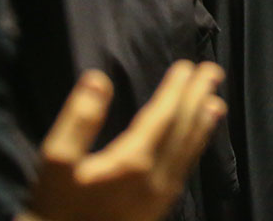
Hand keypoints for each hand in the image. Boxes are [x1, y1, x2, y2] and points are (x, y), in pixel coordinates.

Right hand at [24, 62, 225, 220]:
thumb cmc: (57, 208)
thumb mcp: (57, 163)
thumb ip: (78, 120)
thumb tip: (98, 79)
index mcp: (133, 161)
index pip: (163, 116)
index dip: (176, 90)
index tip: (187, 66)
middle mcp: (156, 178)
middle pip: (182, 130)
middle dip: (197, 98)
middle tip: (213, 71)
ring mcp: (160, 196)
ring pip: (188, 152)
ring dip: (202, 123)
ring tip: (215, 102)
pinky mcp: (158, 210)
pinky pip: (184, 169)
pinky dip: (195, 148)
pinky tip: (196, 142)